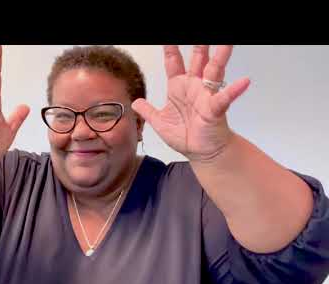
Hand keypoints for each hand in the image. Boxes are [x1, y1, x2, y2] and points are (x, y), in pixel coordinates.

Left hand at [132, 45, 249, 162]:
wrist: (202, 152)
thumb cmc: (186, 137)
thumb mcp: (159, 122)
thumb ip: (147, 111)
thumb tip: (135, 103)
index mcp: (179, 87)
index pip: (174, 62)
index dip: (171, 49)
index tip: (168, 39)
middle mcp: (194, 87)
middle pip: (197, 59)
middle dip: (199, 45)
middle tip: (201, 34)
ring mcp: (206, 95)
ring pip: (214, 70)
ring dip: (220, 56)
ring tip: (226, 43)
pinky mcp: (215, 109)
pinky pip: (225, 98)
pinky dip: (234, 90)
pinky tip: (243, 82)